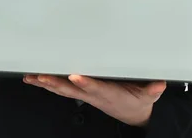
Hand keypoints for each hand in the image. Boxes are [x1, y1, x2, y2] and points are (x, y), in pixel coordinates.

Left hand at [24, 74, 165, 127]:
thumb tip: (159, 84)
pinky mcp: (80, 93)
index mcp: (109, 94)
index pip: (96, 88)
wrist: (132, 114)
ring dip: (47, 84)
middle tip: (42, 77)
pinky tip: (35, 79)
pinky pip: (61, 89)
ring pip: (63, 90)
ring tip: (32, 77)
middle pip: (72, 90)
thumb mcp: (148, 96)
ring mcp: (85, 96)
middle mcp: (93, 95)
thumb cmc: (136, 100)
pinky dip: (47, 84)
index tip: (75, 77)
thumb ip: (152, 89)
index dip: (85, 84)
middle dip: (56, 84)